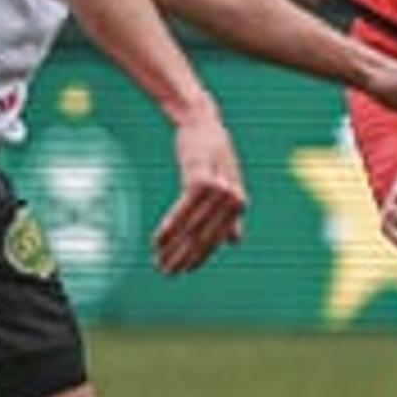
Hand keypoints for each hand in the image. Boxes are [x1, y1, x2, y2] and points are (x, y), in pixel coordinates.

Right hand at [149, 106, 247, 274]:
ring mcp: (218, 191)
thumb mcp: (228, 182)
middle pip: (204, 238)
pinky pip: (182, 211)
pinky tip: (157, 241)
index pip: (217, 240)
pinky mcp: (201, 181)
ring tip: (157, 262)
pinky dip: (169, 228)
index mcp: (239, 203)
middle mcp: (233, 199)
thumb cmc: (213, 153)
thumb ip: (231, 214)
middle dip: (183, 258)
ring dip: (172, 248)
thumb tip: (235, 243)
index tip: (183, 272)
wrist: (201, 122)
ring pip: (191, 228)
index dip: (199, 258)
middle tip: (165, 274)